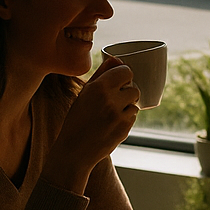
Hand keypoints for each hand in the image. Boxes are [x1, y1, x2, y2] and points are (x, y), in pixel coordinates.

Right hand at [43, 56, 140, 192]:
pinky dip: (126, 119)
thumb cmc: (77, 119)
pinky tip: (111, 124)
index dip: (124, 76)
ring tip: (111, 113)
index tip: (118, 82)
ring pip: (135, 102)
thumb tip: (117, 59)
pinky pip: (133, 116)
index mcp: (98, 87)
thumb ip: (102, 74)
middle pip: (134, 87)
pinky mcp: (125, 128)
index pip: (125, 71)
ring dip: (127, 106)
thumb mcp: (84, 94)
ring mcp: (118, 115)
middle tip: (114, 101)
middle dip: (126, 93)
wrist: (74, 150)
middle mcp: (109, 99)